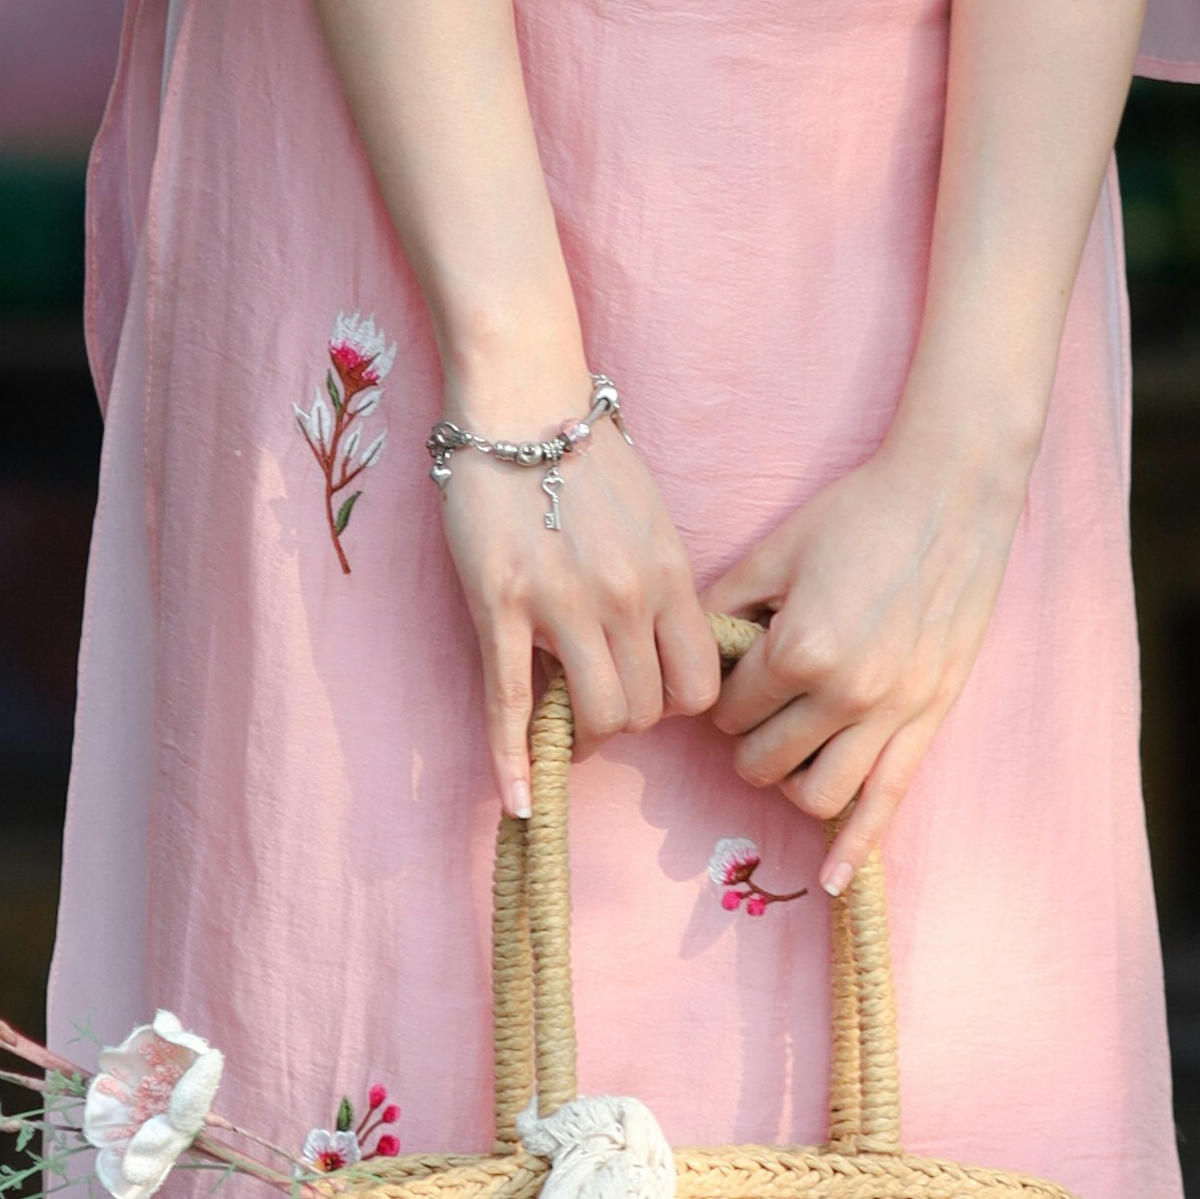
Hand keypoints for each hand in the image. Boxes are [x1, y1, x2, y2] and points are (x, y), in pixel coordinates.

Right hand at [433, 401, 720, 812]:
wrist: (522, 399)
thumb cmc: (586, 455)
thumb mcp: (651, 518)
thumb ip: (660, 587)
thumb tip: (662, 649)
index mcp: (669, 574)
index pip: (698, 688)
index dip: (676, 707)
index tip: (652, 693)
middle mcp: (625, 596)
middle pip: (645, 712)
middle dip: (624, 719)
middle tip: (599, 697)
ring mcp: (562, 605)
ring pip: (593, 716)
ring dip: (579, 730)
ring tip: (562, 715)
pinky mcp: (501, 606)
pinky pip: (510, 702)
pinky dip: (512, 760)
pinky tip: (515, 799)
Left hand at [705, 418, 1029, 884]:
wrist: (952, 494)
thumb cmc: (860, 511)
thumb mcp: (777, 549)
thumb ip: (723, 604)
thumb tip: (688, 651)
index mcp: (799, 648)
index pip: (729, 710)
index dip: (717, 699)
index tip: (725, 680)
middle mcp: (844, 693)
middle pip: (764, 761)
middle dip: (746, 743)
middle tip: (750, 712)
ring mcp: (892, 713)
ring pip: (819, 796)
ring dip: (789, 783)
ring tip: (787, 751)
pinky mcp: (929, 718)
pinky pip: (890, 801)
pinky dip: (857, 849)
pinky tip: (835, 880)